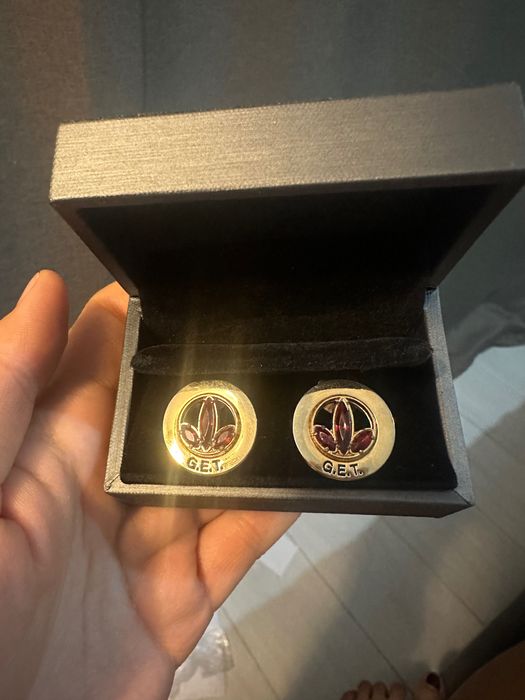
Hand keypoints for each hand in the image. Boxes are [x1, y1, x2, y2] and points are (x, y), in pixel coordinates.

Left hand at [0, 271, 296, 699]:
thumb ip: (8, 390)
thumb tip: (53, 290)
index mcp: (57, 449)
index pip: (111, 360)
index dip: (156, 316)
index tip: (213, 273)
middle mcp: (110, 486)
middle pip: (180, 414)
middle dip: (227, 371)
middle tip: (295, 326)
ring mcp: (150, 543)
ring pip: (221, 476)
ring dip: (264, 441)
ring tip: (320, 393)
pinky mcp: (182, 599)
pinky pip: (239, 547)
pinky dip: (275, 515)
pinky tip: (315, 477)